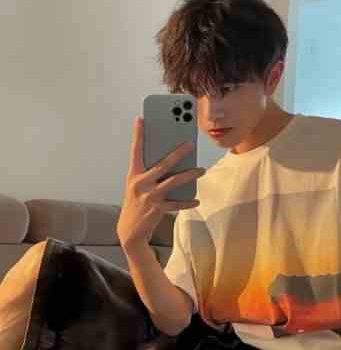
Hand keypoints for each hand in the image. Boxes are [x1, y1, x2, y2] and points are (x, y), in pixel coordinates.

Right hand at [116, 116, 205, 249]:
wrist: (129, 230)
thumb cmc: (136, 202)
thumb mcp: (137, 186)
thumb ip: (149, 173)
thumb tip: (172, 160)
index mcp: (134, 175)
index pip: (135, 151)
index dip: (138, 135)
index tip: (141, 119)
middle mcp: (140, 183)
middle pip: (162, 164)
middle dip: (178, 153)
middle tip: (191, 144)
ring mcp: (149, 196)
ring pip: (173, 182)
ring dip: (190, 175)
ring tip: (201, 170)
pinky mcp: (157, 209)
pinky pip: (177, 204)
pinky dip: (188, 202)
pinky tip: (196, 200)